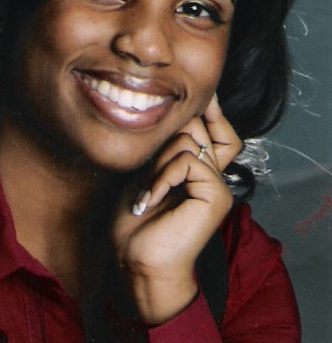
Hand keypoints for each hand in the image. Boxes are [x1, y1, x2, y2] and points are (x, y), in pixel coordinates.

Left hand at [111, 95, 241, 324]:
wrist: (136, 260)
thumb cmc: (136, 220)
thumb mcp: (148, 171)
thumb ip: (167, 148)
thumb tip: (175, 114)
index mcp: (201, 170)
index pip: (218, 129)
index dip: (211, 110)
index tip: (198, 96)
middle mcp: (214, 175)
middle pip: (203, 126)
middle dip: (169, 135)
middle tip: (150, 167)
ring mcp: (218, 185)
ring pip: (190, 141)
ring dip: (159, 163)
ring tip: (147, 192)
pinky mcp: (217, 196)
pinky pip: (188, 162)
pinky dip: (162, 177)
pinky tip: (149, 199)